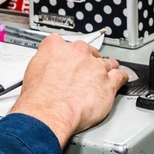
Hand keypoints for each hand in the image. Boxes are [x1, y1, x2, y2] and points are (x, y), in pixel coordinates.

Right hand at [8, 34, 127, 147]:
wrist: (49, 111)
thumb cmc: (40, 96)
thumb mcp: (32, 71)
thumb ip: (45, 63)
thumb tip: (47, 68)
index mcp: (56, 45)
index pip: (65, 43)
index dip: (68, 53)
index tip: (70, 59)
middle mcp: (78, 52)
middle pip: (89, 51)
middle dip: (88, 61)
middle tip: (85, 73)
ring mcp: (95, 66)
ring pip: (107, 63)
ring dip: (106, 69)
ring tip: (106, 74)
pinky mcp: (108, 82)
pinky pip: (120, 76)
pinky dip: (121, 78)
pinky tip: (121, 79)